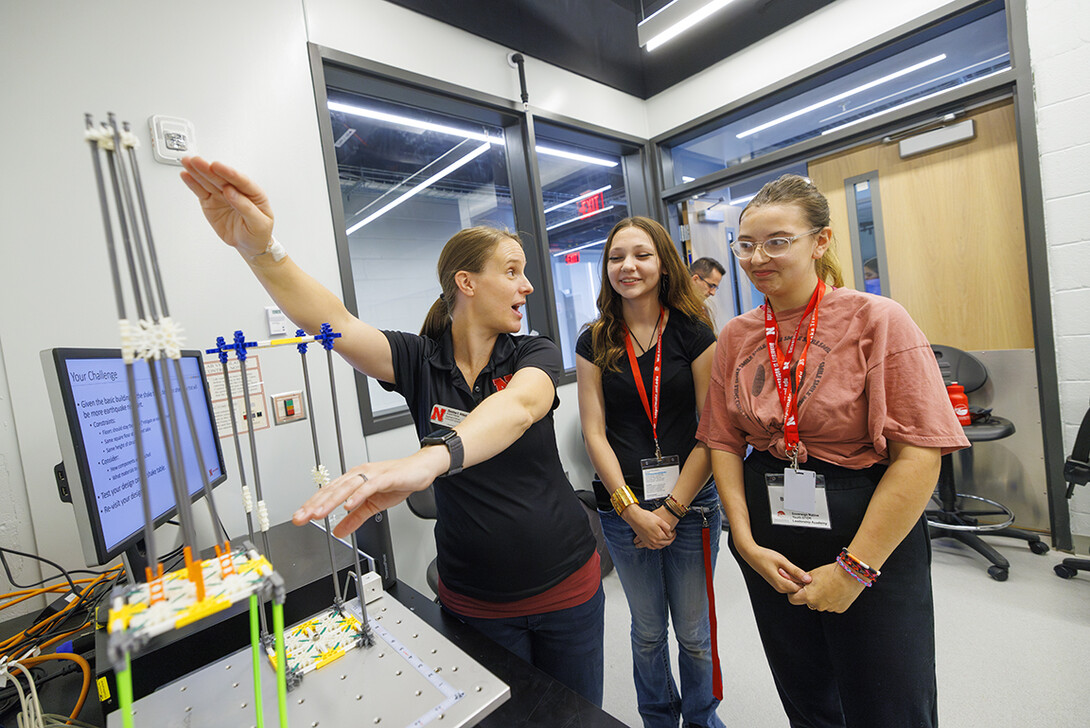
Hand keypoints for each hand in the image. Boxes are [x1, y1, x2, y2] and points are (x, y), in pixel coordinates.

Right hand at [179, 156, 274, 258]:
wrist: (249, 244)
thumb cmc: (258, 233)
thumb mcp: (259, 223)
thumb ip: (246, 207)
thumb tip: (230, 192)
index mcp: (254, 193)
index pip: (240, 180)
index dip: (228, 173)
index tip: (217, 166)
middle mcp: (236, 191)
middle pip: (222, 178)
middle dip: (208, 169)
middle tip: (197, 161)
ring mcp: (222, 196)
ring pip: (209, 182)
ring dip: (197, 171)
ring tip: (188, 162)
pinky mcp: (211, 202)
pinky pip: (201, 191)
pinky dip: (193, 183)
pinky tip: (186, 175)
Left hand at [292, 446, 448, 537]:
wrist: (420, 469)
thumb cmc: (397, 481)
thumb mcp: (373, 505)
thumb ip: (354, 518)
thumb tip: (338, 531)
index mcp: (353, 481)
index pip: (328, 493)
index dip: (312, 505)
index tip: (299, 518)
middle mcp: (359, 475)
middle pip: (332, 490)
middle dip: (314, 505)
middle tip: (301, 518)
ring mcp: (372, 475)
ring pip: (346, 488)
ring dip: (330, 501)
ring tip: (318, 513)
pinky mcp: (385, 477)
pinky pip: (369, 486)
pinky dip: (357, 496)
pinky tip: (348, 505)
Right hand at [624, 506, 674, 549]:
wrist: (635, 517)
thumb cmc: (647, 517)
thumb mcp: (659, 520)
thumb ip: (667, 527)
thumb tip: (670, 532)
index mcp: (659, 535)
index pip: (670, 538)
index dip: (674, 534)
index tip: (674, 530)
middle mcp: (654, 541)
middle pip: (666, 543)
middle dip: (671, 539)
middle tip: (673, 535)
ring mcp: (649, 542)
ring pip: (660, 547)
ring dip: (664, 544)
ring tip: (666, 539)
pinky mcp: (644, 541)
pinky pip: (652, 547)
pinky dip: (656, 546)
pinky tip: (658, 544)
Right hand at [738, 543, 811, 593]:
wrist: (752, 555)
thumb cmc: (765, 557)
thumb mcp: (783, 561)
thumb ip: (796, 571)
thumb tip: (808, 579)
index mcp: (781, 585)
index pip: (801, 588)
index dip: (804, 580)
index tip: (802, 570)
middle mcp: (780, 588)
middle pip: (798, 588)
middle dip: (800, 579)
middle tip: (794, 566)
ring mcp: (778, 587)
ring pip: (794, 585)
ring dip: (795, 577)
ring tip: (788, 566)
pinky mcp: (777, 583)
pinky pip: (789, 583)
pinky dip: (791, 576)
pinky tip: (786, 568)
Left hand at [788, 562, 864, 612]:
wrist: (851, 574)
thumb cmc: (830, 572)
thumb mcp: (812, 574)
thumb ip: (801, 581)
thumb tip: (793, 582)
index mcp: (809, 597)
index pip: (793, 599)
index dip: (794, 592)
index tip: (799, 587)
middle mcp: (818, 605)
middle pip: (808, 601)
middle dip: (810, 594)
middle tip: (817, 584)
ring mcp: (829, 609)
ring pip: (820, 604)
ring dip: (821, 597)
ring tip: (829, 585)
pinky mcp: (839, 609)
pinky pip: (831, 605)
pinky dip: (832, 599)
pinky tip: (837, 590)